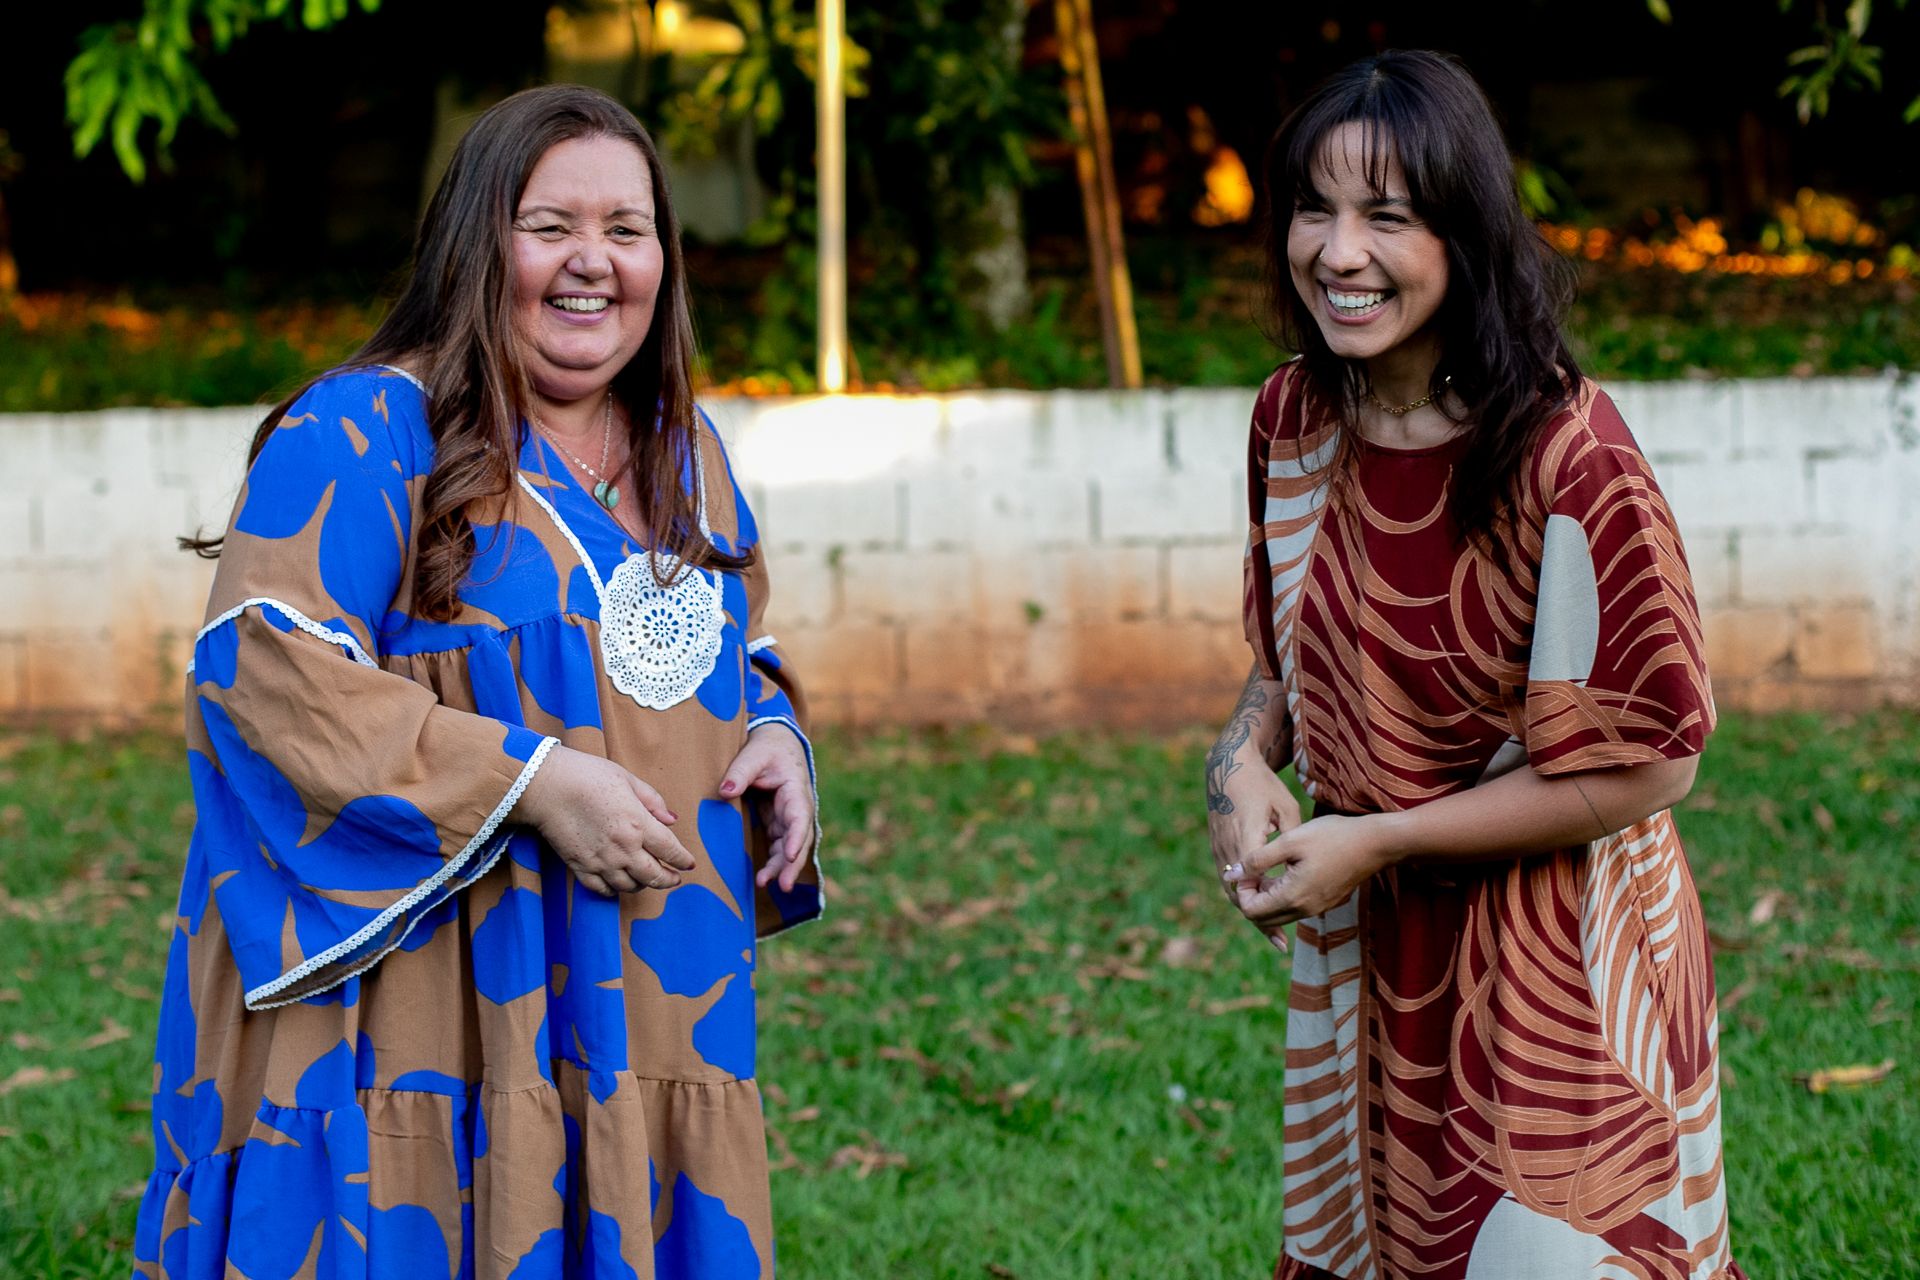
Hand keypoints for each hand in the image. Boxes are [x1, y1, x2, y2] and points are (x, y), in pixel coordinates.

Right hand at [513, 746, 695, 895]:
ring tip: (646, 878)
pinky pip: (602, 890)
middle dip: (668, 880)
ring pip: (629, 886)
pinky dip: (614, 890)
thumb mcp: (627, 779)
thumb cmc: (587, 775)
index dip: (682, 860)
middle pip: (653, 876)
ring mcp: (601, 861)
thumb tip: (671, 819)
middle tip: (674, 879)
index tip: (688, 864)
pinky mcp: (580, 867)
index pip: (670, 851)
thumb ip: (652, 801)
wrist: (546, 785)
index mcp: (638, 824)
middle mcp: (623, 848)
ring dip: (642, 885)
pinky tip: (618, 883)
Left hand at [720, 724, 815, 892]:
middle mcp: (797, 809)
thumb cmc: (768, 748)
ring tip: (764, 884)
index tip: (790, 855)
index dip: (796, 838)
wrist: (777, 744)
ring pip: (789, 848)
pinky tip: (762, 878)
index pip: (800, 818)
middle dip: (792, 864)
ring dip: (780, 868)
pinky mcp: (778, 824)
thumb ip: (740, 772)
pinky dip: (773, 862)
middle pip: (799, 840)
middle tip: (783, 885)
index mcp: (796, 791)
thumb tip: (725, 791)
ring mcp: (788, 818)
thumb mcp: (754, 754)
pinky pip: (778, 847)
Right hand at [1206, 741, 1301, 942]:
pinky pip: (1228, 878)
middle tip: (1280, 942)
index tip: (1281, 930)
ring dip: (1251, 909)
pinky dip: (1244, 894)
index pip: (1253, 886)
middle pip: (1239, 896)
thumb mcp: (1286, 808)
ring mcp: (1219, 848)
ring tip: (1273, 930)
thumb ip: (1289, 841)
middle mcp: (1228, 849)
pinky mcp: (1217, 845)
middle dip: (1259, 920)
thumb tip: (1295, 871)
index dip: (1266, 911)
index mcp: (1247, 840)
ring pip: (1232, 890)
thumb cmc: (1264, 786)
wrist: (1229, 767)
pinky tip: (1260, 902)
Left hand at [1223, 814, 1389, 942]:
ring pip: (1279, 914)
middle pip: (1263, 918)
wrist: (1374, 843)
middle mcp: (1304, 910)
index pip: (1251, 912)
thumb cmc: (1331, 836)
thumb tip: (1232, 875)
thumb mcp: (1289, 842)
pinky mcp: (1324, 903)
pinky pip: (1294, 908)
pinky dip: (1282, 896)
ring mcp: (1316, 909)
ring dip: (1267, 896)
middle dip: (1252, 897)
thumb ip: (1258, 860)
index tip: (1246, 867)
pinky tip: (1285, 871)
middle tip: (1254, 869)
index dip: (1242, 891)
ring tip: (1268, 868)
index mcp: (1293, 896)